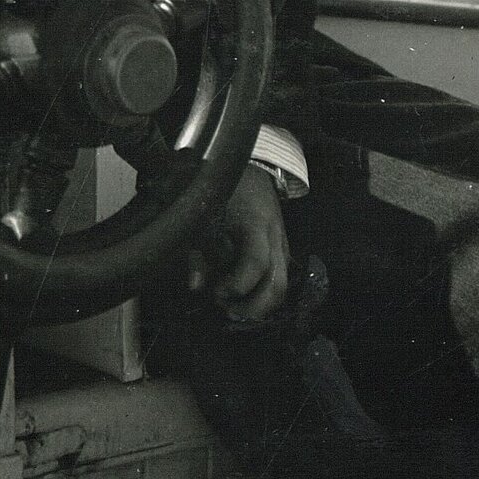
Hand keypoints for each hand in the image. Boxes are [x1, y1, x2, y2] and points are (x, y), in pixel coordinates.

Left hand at [188, 163, 289, 321]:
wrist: (251, 167)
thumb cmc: (223, 190)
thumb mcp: (203, 216)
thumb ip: (198, 252)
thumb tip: (195, 287)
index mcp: (255, 224)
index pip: (256, 263)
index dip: (237, 285)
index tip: (217, 292)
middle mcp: (274, 235)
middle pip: (277, 284)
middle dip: (254, 307)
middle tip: (228, 310)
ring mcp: (282, 242)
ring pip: (282, 285)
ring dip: (260, 305)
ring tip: (235, 308)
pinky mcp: (283, 247)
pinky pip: (280, 277)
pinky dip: (264, 293)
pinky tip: (244, 296)